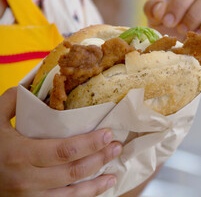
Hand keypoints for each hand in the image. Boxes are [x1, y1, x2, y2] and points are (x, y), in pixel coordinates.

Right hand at [0, 87, 121, 196]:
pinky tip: (96, 189)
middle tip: (116, 147)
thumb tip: (35, 86)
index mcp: (20, 154)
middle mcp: (27, 179)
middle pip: (73, 171)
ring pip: (72, 194)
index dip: (90, 144)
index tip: (108, 134)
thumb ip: (12, 102)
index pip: (64, 150)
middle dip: (100, 159)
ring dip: (96, 184)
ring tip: (113, 174)